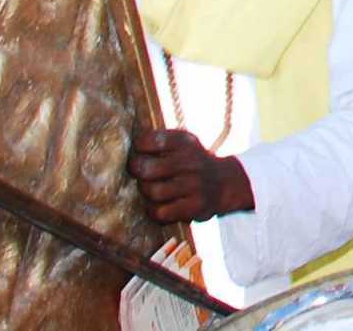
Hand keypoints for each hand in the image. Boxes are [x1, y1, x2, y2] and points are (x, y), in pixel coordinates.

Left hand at [128, 127, 252, 225]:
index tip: (140, 152)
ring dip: (146, 192)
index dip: (139, 148)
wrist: (225, 183)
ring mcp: (195, 184)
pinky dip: (154, 210)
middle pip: (147, 168)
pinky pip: (162, 212)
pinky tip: (157, 206)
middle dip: (137, 171)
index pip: (151, 140)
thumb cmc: (192, 163)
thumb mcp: (183, 144)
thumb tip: (127, 145)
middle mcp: (191, 161)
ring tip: (150, 189)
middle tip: (139, 173)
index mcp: (185, 142)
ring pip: (153, 191)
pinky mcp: (196, 206)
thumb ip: (159, 142)